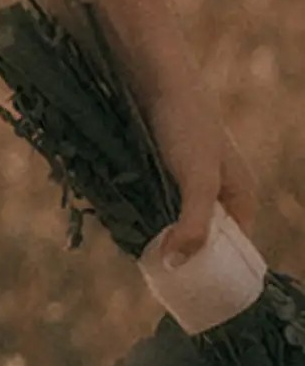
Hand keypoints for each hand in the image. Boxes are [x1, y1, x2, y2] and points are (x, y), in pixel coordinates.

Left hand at [142, 63, 256, 273]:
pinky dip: (139, 213)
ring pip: (172, 220)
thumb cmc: (184, 122)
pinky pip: (151, 201)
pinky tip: (122, 221)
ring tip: (136, 250)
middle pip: (201, 237)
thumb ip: (194, 224)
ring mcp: (187, 178)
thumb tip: (177, 265)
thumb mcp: (197, 178)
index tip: (187, 293)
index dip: (213, 270)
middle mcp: (218, 190)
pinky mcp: (158, 166)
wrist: (152, 72)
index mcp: (241, 195)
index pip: (234, 248)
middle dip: (180, 253)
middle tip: (154, 273)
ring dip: (157, 235)